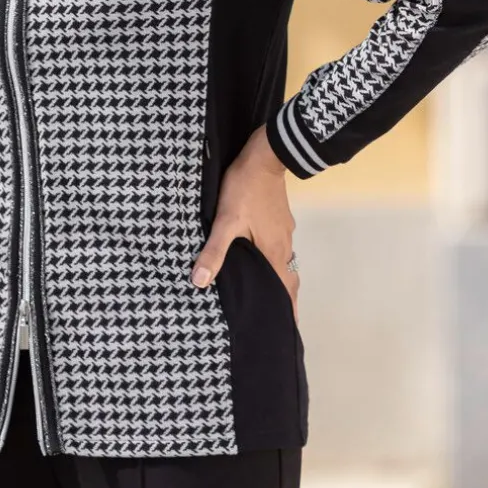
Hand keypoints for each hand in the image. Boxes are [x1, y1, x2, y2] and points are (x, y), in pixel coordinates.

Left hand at [190, 124, 299, 322]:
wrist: (264, 156)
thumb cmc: (245, 190)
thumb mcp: (225, 222)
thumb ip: (214, 252)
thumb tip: (200, 282)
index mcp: (273, 253)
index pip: (285, 292)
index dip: (287, 312)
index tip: (287, 331)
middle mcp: (283, 247)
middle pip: (286, 281)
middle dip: (282, 300)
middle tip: (275, 317)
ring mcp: (284, 231)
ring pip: (282, 263)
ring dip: (276, 279)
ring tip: (263, 291)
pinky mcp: (279, 219)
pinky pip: (278, 247)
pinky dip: (272, 260)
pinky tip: (258, 258)